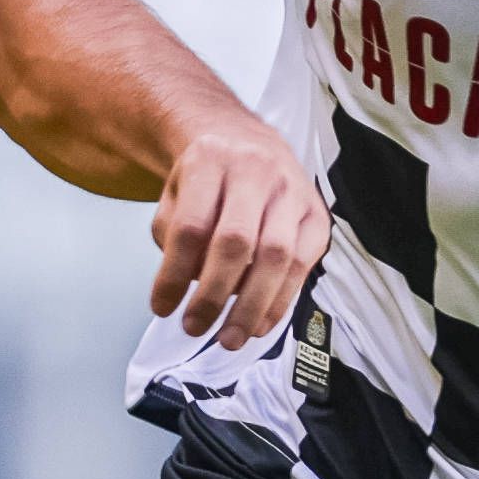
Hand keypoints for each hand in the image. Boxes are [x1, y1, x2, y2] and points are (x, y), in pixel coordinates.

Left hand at [149, 122, 327, 345]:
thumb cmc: (207, 177)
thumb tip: (189, 287)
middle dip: (214, 295)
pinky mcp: (316, 213)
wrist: (247, 140)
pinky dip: (280, 300)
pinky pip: (302, 263)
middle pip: (235, 242)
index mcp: (210, 160)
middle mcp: (255, 170)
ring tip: (230, 338)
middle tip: (195, 327)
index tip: (162, 307)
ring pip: (275, 255)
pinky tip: (259, 323)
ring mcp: (291, 191)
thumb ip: (172, 235)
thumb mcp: (174, 193)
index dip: (174, 274)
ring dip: (251, 306)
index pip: (190, 226)